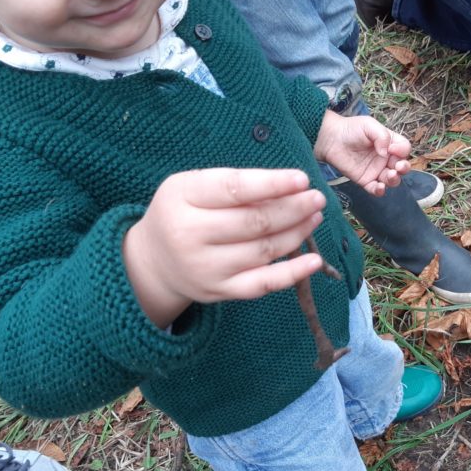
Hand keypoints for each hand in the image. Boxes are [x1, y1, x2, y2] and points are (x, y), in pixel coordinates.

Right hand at [123, 168, 327, 325]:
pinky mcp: (219, 291)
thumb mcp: (192, 187)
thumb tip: (289, 188)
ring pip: (263, 250)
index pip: (234, 188)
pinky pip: (262, 284)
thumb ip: (233, 185)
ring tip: (314, 217)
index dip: (272, 184)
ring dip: (297, 233)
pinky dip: (292, 273)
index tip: (302, 179)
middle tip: (317, 198)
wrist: (153, 261)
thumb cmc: (182, 213)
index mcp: (182, 197)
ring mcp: (205, 267)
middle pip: (254, 222)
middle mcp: (189, 234)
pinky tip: (315, 260)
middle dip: (293, 209)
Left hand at [314, 111, 411, 195]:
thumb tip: (385, 153)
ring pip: (392, 180)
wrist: (331, 139)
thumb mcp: (369, 125)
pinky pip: (376, 189)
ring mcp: (376, 170)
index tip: (391, 149)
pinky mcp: (366, 180)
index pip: (404, 149)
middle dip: (404, 168)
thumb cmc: (351, 129)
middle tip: (398, 166)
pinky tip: (379, 187)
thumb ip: (382, 136)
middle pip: (402, 167)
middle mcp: (386, 158)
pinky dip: (380, 191)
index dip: (402, 151)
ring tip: (390, 175)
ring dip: (394, 179)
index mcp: (390, 144)